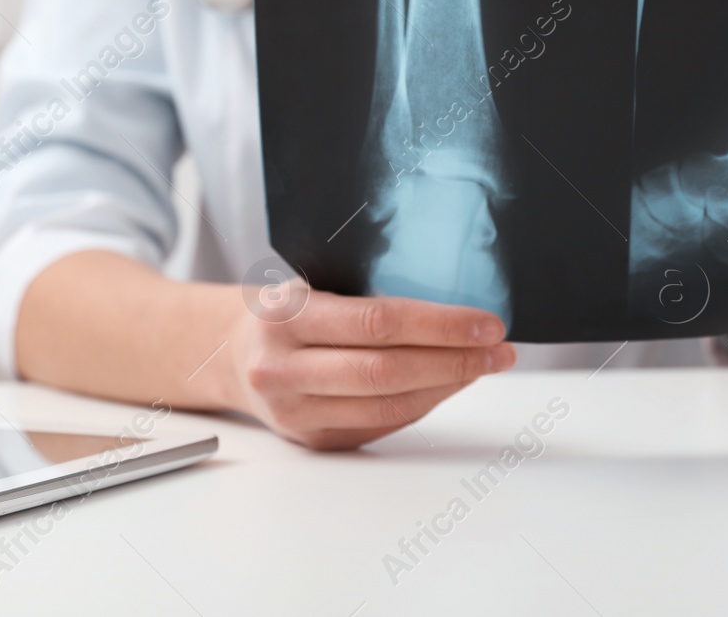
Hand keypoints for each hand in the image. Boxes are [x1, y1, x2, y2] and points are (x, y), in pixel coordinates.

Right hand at [227, 286, 514, 449]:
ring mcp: (296, 412)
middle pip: (386, 372)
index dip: (439, 325)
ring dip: (446, 387)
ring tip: (483, 366)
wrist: (228, 356)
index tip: (486, 322)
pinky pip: (381, 425)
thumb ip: (362, 296)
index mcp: (285, 316)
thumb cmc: (283, 313)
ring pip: (388, 407)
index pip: (376, 322)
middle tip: (498, 349)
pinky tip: (447, 384)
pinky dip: (423, 404)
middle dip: (454, 361)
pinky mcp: (313, 440)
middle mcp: (284, 368)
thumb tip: (452, 307)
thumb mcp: (309, 285)